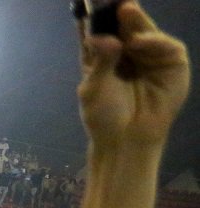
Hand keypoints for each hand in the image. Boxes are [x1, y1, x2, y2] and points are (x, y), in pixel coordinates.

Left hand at [76, 2, 189, 148]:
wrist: (125, 140)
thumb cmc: (104, 116)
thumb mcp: (94, 87)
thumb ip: (99, 59)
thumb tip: (101, 36)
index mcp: (104, 54)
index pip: (100, 28)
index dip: (96, 13)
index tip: (88, 0)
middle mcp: (128, 51)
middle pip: (124, 25)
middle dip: (119, 10)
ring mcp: (151, 56)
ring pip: (144, 31)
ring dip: (135, 21)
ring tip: (125, 12)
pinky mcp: (172, 64)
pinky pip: (165, 46)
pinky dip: (152, 41)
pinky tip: (138, 41)